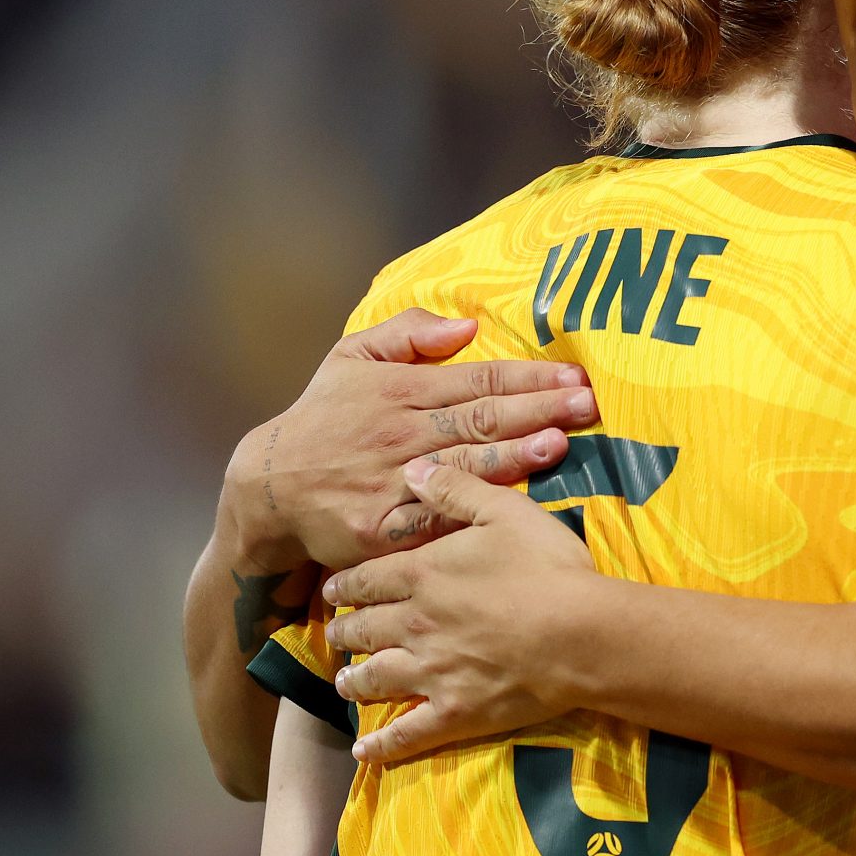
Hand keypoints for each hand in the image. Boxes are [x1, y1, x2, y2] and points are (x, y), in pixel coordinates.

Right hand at [219, 310, 594, 571]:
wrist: (268, 487)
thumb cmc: (323, 417)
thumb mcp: (352, 357)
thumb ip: (408, 333)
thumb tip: (467, 325)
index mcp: (400, 391)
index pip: (476, 380)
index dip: (528, 378)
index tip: (573, 377)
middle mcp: (400, 435)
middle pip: (479, 421)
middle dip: (537, 411)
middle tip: (586, 405)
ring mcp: (391, 484)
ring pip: (462, 469)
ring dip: (514, 457)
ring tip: (559, 443)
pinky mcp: (380, 531)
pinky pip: (433, 522)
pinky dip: (471, 514)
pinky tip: (510, 506)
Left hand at [321, 458, 602, 762]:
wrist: (581, 633)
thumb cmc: (548, 566)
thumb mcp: (506, 511)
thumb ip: (456, 489)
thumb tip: (411, 469)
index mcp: (423, 575)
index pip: (367, 580)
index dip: (346, 586)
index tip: (331, 592)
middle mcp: (414, 625)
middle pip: (364, 630)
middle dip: (345, 631)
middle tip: (336, 634)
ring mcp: (431, 673)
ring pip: (375, 679)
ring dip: (355, 680)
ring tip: (346, 682)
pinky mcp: (454, 712)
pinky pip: (406, 734)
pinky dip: (382, 746)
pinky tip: (363, 752)